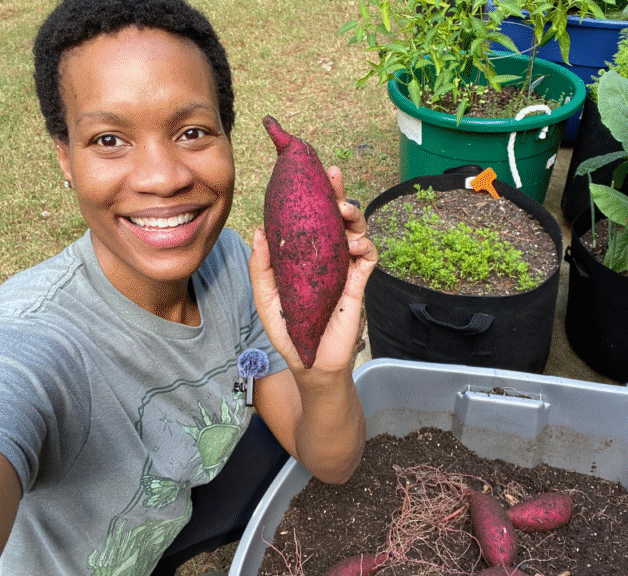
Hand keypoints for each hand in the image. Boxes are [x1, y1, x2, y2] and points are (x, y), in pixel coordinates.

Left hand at [249, 165, 378, 372]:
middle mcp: (326, 255)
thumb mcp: (266, 295)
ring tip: (343, 210)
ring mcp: (344, 267)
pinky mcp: (358, 283)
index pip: (310, 218)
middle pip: (336, 217)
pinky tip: (355, 244)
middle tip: (333, 174)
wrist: (309, 360)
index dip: (311, 195)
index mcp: (305, 254)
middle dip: (337, 191)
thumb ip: (262, 266)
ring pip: (356, 230)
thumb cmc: (287, 328)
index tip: (309, 172)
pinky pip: (369, 256)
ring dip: (353, 215)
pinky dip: (365, 245)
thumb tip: (258, 230)